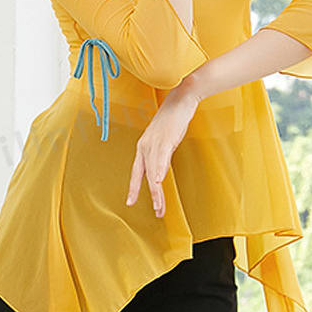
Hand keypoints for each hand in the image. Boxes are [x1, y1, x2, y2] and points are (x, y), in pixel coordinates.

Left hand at [125, 84, 201, 217]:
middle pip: (144, 175)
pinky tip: (159, 181)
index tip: (130, 202)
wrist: (180, 100)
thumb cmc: (172, 119)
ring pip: (153, 171)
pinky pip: (161, 158)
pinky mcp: (165, 139)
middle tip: (156, 211)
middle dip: (149, 195)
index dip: (134, 187)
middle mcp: (145, 146)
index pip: (136, 172)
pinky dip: (159, 170)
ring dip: (156, 190)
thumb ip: (160, 156)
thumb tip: (160, 172)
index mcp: (143, 147)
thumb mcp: (164, 141)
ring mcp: (154, 142)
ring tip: (160, 205)